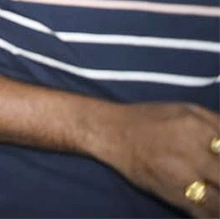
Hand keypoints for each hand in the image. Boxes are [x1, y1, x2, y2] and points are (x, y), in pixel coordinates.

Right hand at [92, 102, 219, 217]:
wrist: (111, 132)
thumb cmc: (150, 120)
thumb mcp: (187, 110)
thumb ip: (216, 124)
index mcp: (199, 126)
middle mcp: (194, 150)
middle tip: (219, 177)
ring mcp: (184, 175)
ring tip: (216, 192)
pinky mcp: (175, 195)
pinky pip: (205, 213)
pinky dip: (212, 213)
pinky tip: (213, 208)